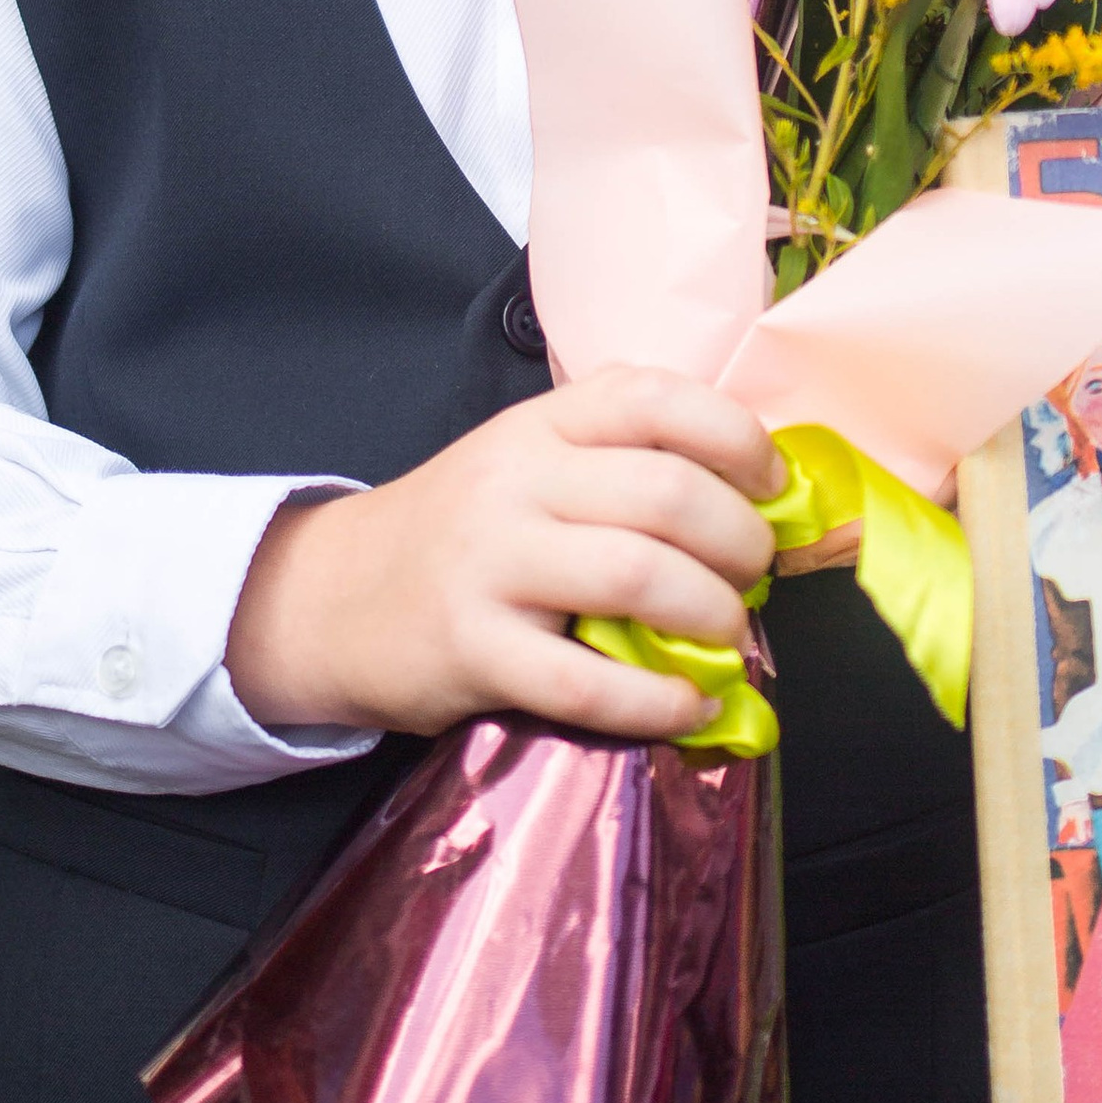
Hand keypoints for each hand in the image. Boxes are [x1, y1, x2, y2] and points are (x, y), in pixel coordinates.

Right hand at [225, 368, 782, 743]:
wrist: (330, 599)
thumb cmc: (459, 533)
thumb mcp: (526, 462)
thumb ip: (619, 461)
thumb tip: (757, 501)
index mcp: (542, 424)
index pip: (657, 398)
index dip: (739, 440)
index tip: (771, 485)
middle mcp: (516, 481)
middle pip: (668, 494)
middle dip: (741, 542)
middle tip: (753, 577)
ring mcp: (491, 564)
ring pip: (639, 575)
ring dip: (713, 614)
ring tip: (728, 637)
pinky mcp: (473, 649)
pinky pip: (588, 683)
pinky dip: (657, 701)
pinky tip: (687, 704)